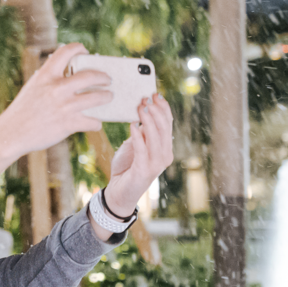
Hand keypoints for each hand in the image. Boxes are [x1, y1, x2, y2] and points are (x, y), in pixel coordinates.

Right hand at [0, 44, 110, 184]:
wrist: (12, 133)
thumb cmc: (23, 111)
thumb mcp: (33, 88)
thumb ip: (49, 79)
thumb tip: (68, 75)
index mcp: (46, 75)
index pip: (66, 51)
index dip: (78, 48)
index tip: (84, 51)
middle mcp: (57, 88)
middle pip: (91, 75)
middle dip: (103, 77)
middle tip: (107, 80)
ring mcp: (65, 106)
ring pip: (97, 98)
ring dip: (106, 97)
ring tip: (108, 97)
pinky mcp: (69, 124)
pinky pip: (93, 121)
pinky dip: (96, 122)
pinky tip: (95, 122)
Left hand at [103, 93, 173, 216]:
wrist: (119, 192)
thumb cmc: (126, 167)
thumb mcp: (134, 145)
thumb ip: (141, 132)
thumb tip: (142, 111)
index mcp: (165, 148)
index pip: (168, 124)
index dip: (163, 107)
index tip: (155, 94)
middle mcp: (165, 156)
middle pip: (164, 128)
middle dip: (156, 110)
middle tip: (145, 98)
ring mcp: (156, 164)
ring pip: (156, 137)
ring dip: (149, 120)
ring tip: (140, 107)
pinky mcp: (144, 171)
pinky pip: (143, 150)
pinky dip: (138, 136)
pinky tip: (133, 124)